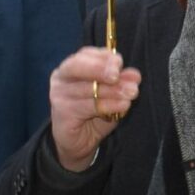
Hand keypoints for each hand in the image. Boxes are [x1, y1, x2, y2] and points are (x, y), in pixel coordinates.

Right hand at [50, 47, 140, 171]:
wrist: (81, 140)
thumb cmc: (95, 112)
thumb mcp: (111, 93)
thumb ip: (121, 82)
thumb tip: (135, 75)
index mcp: (72, 66)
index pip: (85, 54)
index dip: (104, 57)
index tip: (120, 63)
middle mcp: (61, 77)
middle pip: (78, 66)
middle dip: (101, 69)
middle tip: (118, 75)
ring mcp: (59, 94)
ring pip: (88, 88)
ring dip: (113, 90)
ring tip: (132, 93)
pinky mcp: (62, 113)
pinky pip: (88, 106)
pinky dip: (109, 105)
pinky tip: (123, 105)